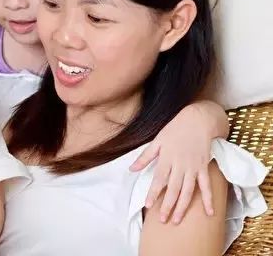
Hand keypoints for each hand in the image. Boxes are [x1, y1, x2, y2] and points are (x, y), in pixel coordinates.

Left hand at [129, 105, 215, 223]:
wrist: (198, 120)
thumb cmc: (175, 129)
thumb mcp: (157, 141)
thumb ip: (145, 157)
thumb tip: (131, 169)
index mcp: (166, 158)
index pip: (159, 179)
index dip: (153, 193)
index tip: (148, 205)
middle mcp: (180, 165)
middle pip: (173, 189)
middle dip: (168, 205)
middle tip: (163, 220)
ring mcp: (193, 167)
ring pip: (188, 191)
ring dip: (183, 206)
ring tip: (177, 220)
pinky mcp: (204, 167)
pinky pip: (206, 186)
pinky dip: (208, 199)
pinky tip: (209, 212)